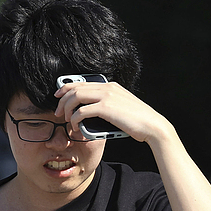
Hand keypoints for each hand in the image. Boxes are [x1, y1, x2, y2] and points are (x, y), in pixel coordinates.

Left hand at [54, 80, 172, 144]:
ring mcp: (107, 96)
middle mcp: (107, 87)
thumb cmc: (137, 121)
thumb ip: (107, 104)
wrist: (152, 126)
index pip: (81, 82)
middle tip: (58, 113)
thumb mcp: (121, 107)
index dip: (66, 88)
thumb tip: (91, 112)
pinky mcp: (106, 108)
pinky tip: (75, 127)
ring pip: (76, 97)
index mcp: (110, 86)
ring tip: (66, 120)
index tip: (58, 97)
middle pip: (75, 89)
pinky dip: (75, 119)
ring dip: (66, 109)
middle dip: (62, 100)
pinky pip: (81, 111)